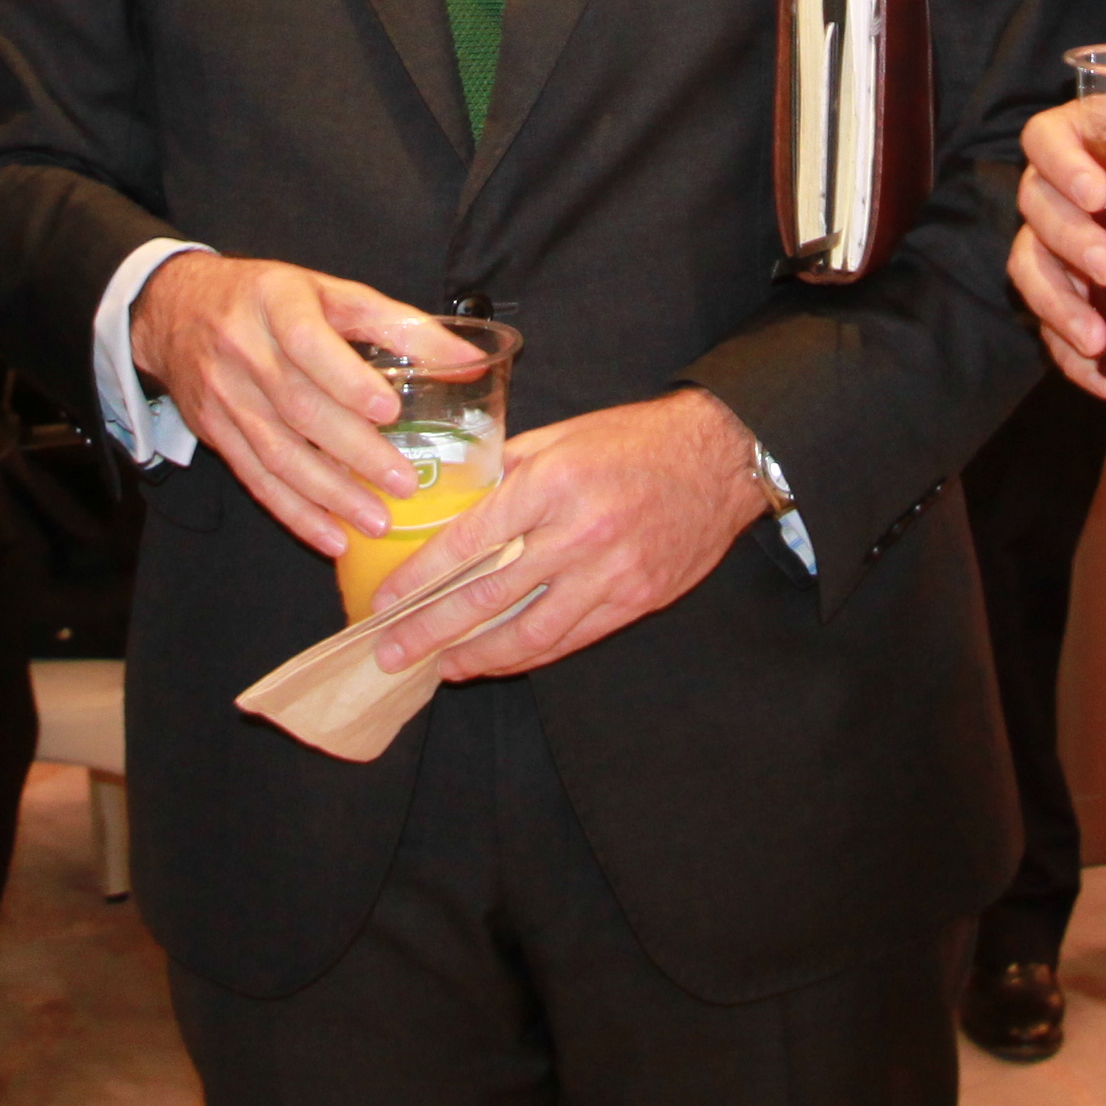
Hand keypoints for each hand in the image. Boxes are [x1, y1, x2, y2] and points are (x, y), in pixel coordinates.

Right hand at [130, 252, 468, 555]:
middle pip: (298, 407)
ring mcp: (225, 396)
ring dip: (328, 494)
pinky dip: (294, 513)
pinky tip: (330, 537)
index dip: (346, 379)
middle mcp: (245, 349)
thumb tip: (470, 361)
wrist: (176, 310)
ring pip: (278, 453)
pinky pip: (256, 479)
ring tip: (375, 521)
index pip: (307, 342)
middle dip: (353, 451)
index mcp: (277, 303)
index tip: (389, 410)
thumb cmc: (271, 299)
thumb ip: (399, 324)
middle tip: (402, 483)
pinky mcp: (215, 432)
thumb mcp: (330, 292)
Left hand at [376, 390, 770, 679]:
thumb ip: (508, 472)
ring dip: (478, 657)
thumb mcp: (561, 437)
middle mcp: (578, 533)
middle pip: (489, 598)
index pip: (469, 543)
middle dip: (432, 632)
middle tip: (393, 654)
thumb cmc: (635, 440)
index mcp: (550, 484)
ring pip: (529, 633)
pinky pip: (572, 638)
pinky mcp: (636, 600)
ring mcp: (611, 573)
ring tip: (442, 668)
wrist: (719, 457)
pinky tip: (500, 661)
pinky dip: (530, 655)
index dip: (421, 580)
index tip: (386, 604)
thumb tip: (458, 503)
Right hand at [1008, 103, 1105, 396]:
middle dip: (1074, 242)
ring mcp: (1044, 236)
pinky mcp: (1052, 284)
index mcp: (1079, 135)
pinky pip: (1045, 321)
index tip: (1099, 193)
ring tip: (1099, 340)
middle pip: (1038, 207)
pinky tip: (1105, 379)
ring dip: (1061, 308)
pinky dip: (1069, 355)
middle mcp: (1048, 184)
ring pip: (1030, 267)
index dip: (1063, 164)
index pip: (1047, 139)